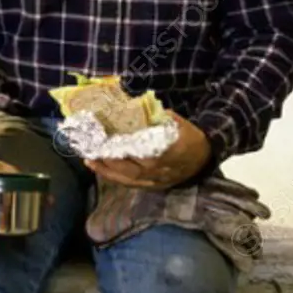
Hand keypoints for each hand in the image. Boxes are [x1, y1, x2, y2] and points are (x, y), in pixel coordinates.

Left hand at [84, 111, 211, 189]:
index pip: (145, 153)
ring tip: (90, 161)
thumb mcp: (178, 123)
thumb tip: (137, 106)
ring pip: (129, 180)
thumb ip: (159, 116)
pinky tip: (101, 169)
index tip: (108, 139)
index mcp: (170, 153)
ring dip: (107, 171)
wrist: (203, 159)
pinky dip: (114, 178)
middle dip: (110, 161)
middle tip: (92, 151)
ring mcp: (156, 181)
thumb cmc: (188, 137)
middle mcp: (161, 171)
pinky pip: (130, 185)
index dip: (126, 149)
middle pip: (132, 170)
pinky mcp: (152, 186)